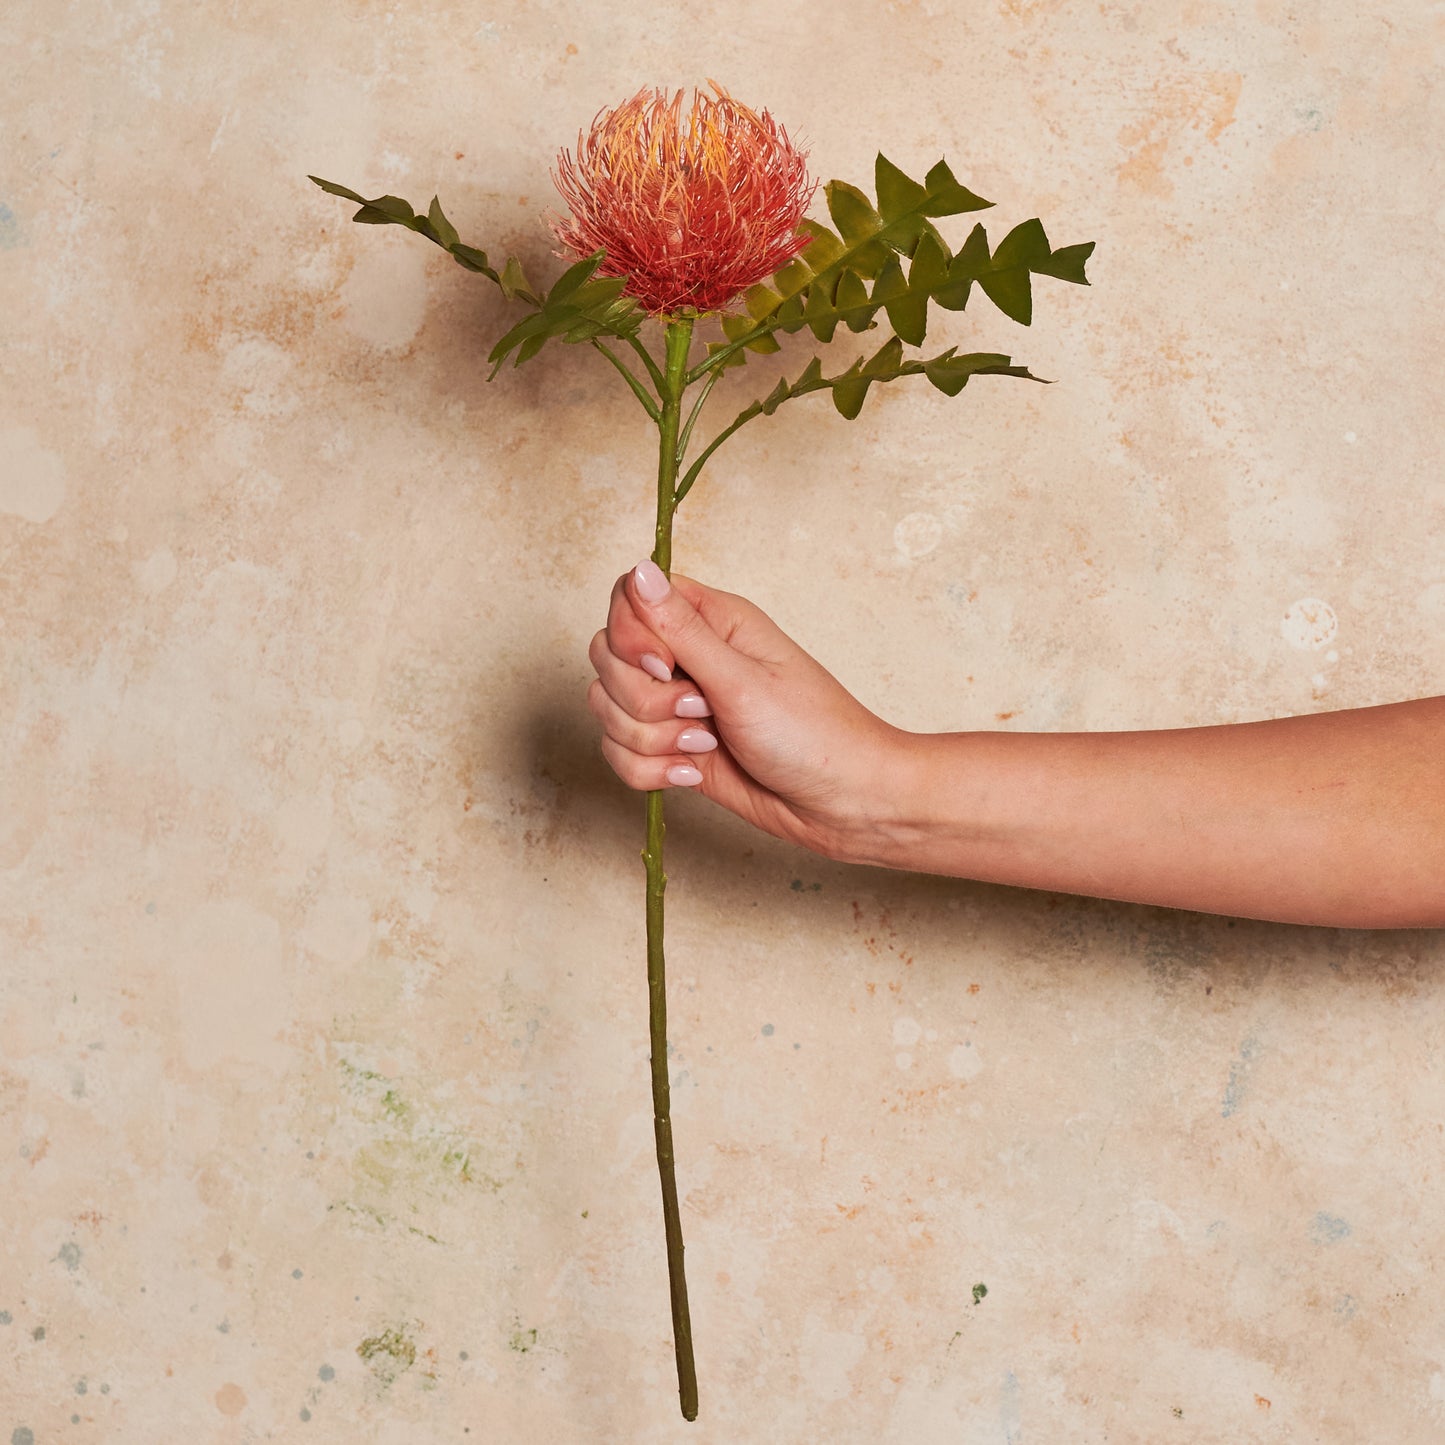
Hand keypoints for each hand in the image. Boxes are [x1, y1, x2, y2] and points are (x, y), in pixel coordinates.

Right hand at [587, 561, 910, 860]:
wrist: (841, 804)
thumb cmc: (813, 734)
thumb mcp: (742, 677)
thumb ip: (680, 628)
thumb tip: (640, 570)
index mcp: (710, 620)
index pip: (628, 600)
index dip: (631, 636)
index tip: (664, 667)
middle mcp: (688, 656)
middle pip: (608, 657)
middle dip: (642, 698)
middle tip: (701, 711)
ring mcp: (676, 704)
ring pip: (608, 709)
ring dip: (649, 740)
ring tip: (705, 745)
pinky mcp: (672, 748)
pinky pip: (620, 753)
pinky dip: (649, 771)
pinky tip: (691, 774)